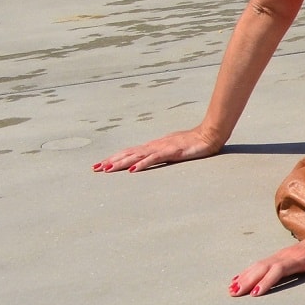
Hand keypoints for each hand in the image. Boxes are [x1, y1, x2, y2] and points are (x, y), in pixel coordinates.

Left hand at [94, 125, 222, 173]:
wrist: (209, 134)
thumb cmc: (193, 142)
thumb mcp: (173, 148)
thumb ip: (161, 153)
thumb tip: (149, 159)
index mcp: (153, 146)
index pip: (130, 152)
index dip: (114, 158)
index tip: (101, 164)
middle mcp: (154, 146)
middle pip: (128, 153)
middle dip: (111, 161)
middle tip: (95, 168)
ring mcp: (162, 148)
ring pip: (137, 156)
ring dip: (120, 163)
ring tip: (106, 169)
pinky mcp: (172, 152)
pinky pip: (154, 159)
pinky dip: (142, 164)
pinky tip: (133, 170)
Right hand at [231, 233, 304, 296]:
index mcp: (301, 258)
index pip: (280, 269)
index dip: (268, 280)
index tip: (257, 293)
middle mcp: (287, 255)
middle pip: (264, 267)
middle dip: (249, 281)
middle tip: (235, 294)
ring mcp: (282, 254)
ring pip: (259, 265)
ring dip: (244, 277)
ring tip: (231, 290)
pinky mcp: (279, 256)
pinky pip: (260, 264)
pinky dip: (247, 272)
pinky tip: (237, 280)